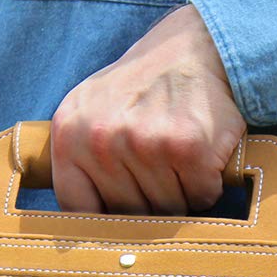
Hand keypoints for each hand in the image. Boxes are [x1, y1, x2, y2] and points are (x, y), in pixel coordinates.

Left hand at [50, 4, 244, 213]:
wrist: (198, 47)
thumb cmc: (144, 87)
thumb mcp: (91, 112)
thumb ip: (80, 161)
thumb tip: (80, 228)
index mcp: (69, 134)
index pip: (77, 210)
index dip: (102, 221)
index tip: (119, 217)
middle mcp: (101, 139)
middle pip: (127, 215)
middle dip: (148, 202)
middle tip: (159, 166)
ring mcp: (144, 144)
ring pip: (165, 211)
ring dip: (181, 194)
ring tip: (179, 156)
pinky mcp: (188, 149)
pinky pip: (200, 198)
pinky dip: (207, 184)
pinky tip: (201, 155)